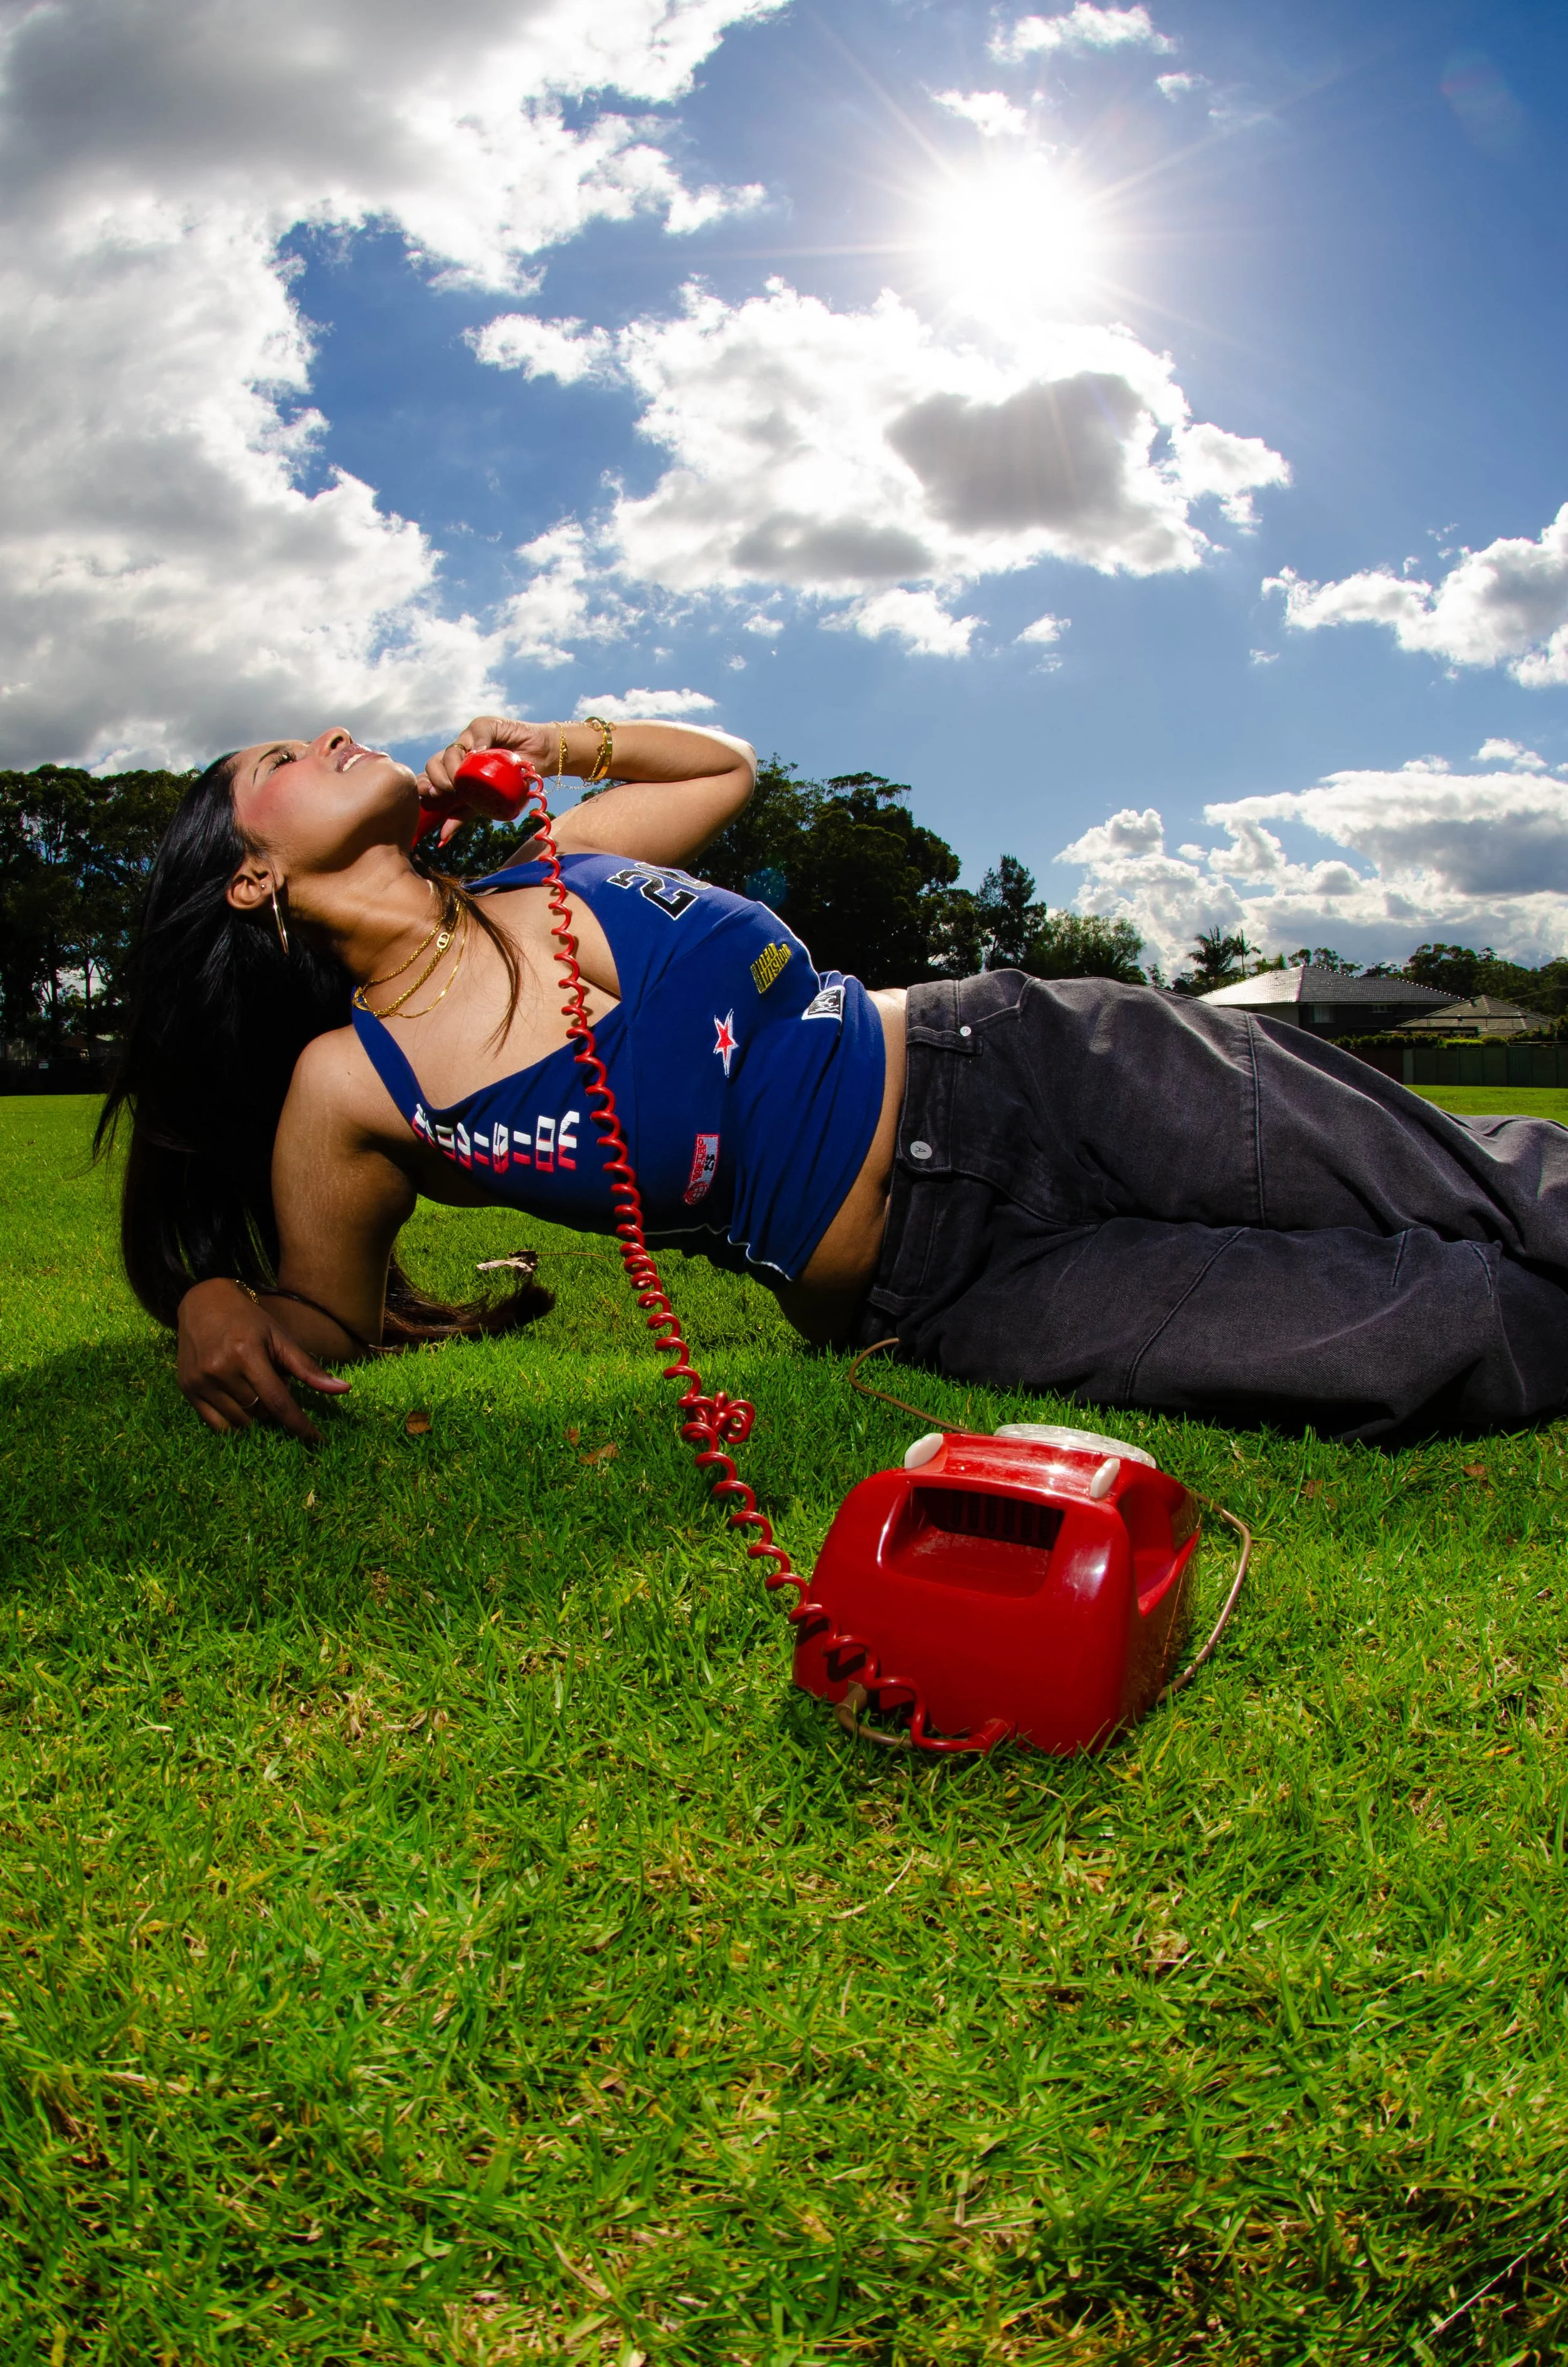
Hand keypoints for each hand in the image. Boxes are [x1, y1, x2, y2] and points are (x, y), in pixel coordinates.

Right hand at [177, 1280, 351, 1442]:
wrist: (203, 1304)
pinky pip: (217, 1425)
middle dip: (273, 1407)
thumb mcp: (280, 1338)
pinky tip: (240, 1402)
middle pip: (259, 1413)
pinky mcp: (187, 1390)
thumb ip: (308, 1368)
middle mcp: (220, 1370)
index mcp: (246, 1354)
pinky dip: (235, 1422)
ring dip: (255, 1415)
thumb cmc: (249, 1321)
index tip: (317, 1440)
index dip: (299, 1425)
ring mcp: (200, 1381)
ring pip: (240, 1422)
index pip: (278, 1401)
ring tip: (253, 1387)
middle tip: (271, 1382)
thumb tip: (343, 1390)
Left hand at [420, 716, 558, 845]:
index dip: (424, 783)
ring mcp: (469, 740)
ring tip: (462, 777)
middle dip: (436, 777)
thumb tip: (442, 839)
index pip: (430, 776)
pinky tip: (480, 752)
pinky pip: (475, 734)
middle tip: (447, 789)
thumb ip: (462, 816)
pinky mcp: (484, 727)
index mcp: (452, 772)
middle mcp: (458, 755)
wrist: (537, 761)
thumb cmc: (511, 782)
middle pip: (434, 762)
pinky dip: (476, 743)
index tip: (429, 795)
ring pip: (451, 750)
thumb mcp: (485, 802)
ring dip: (452, 766)